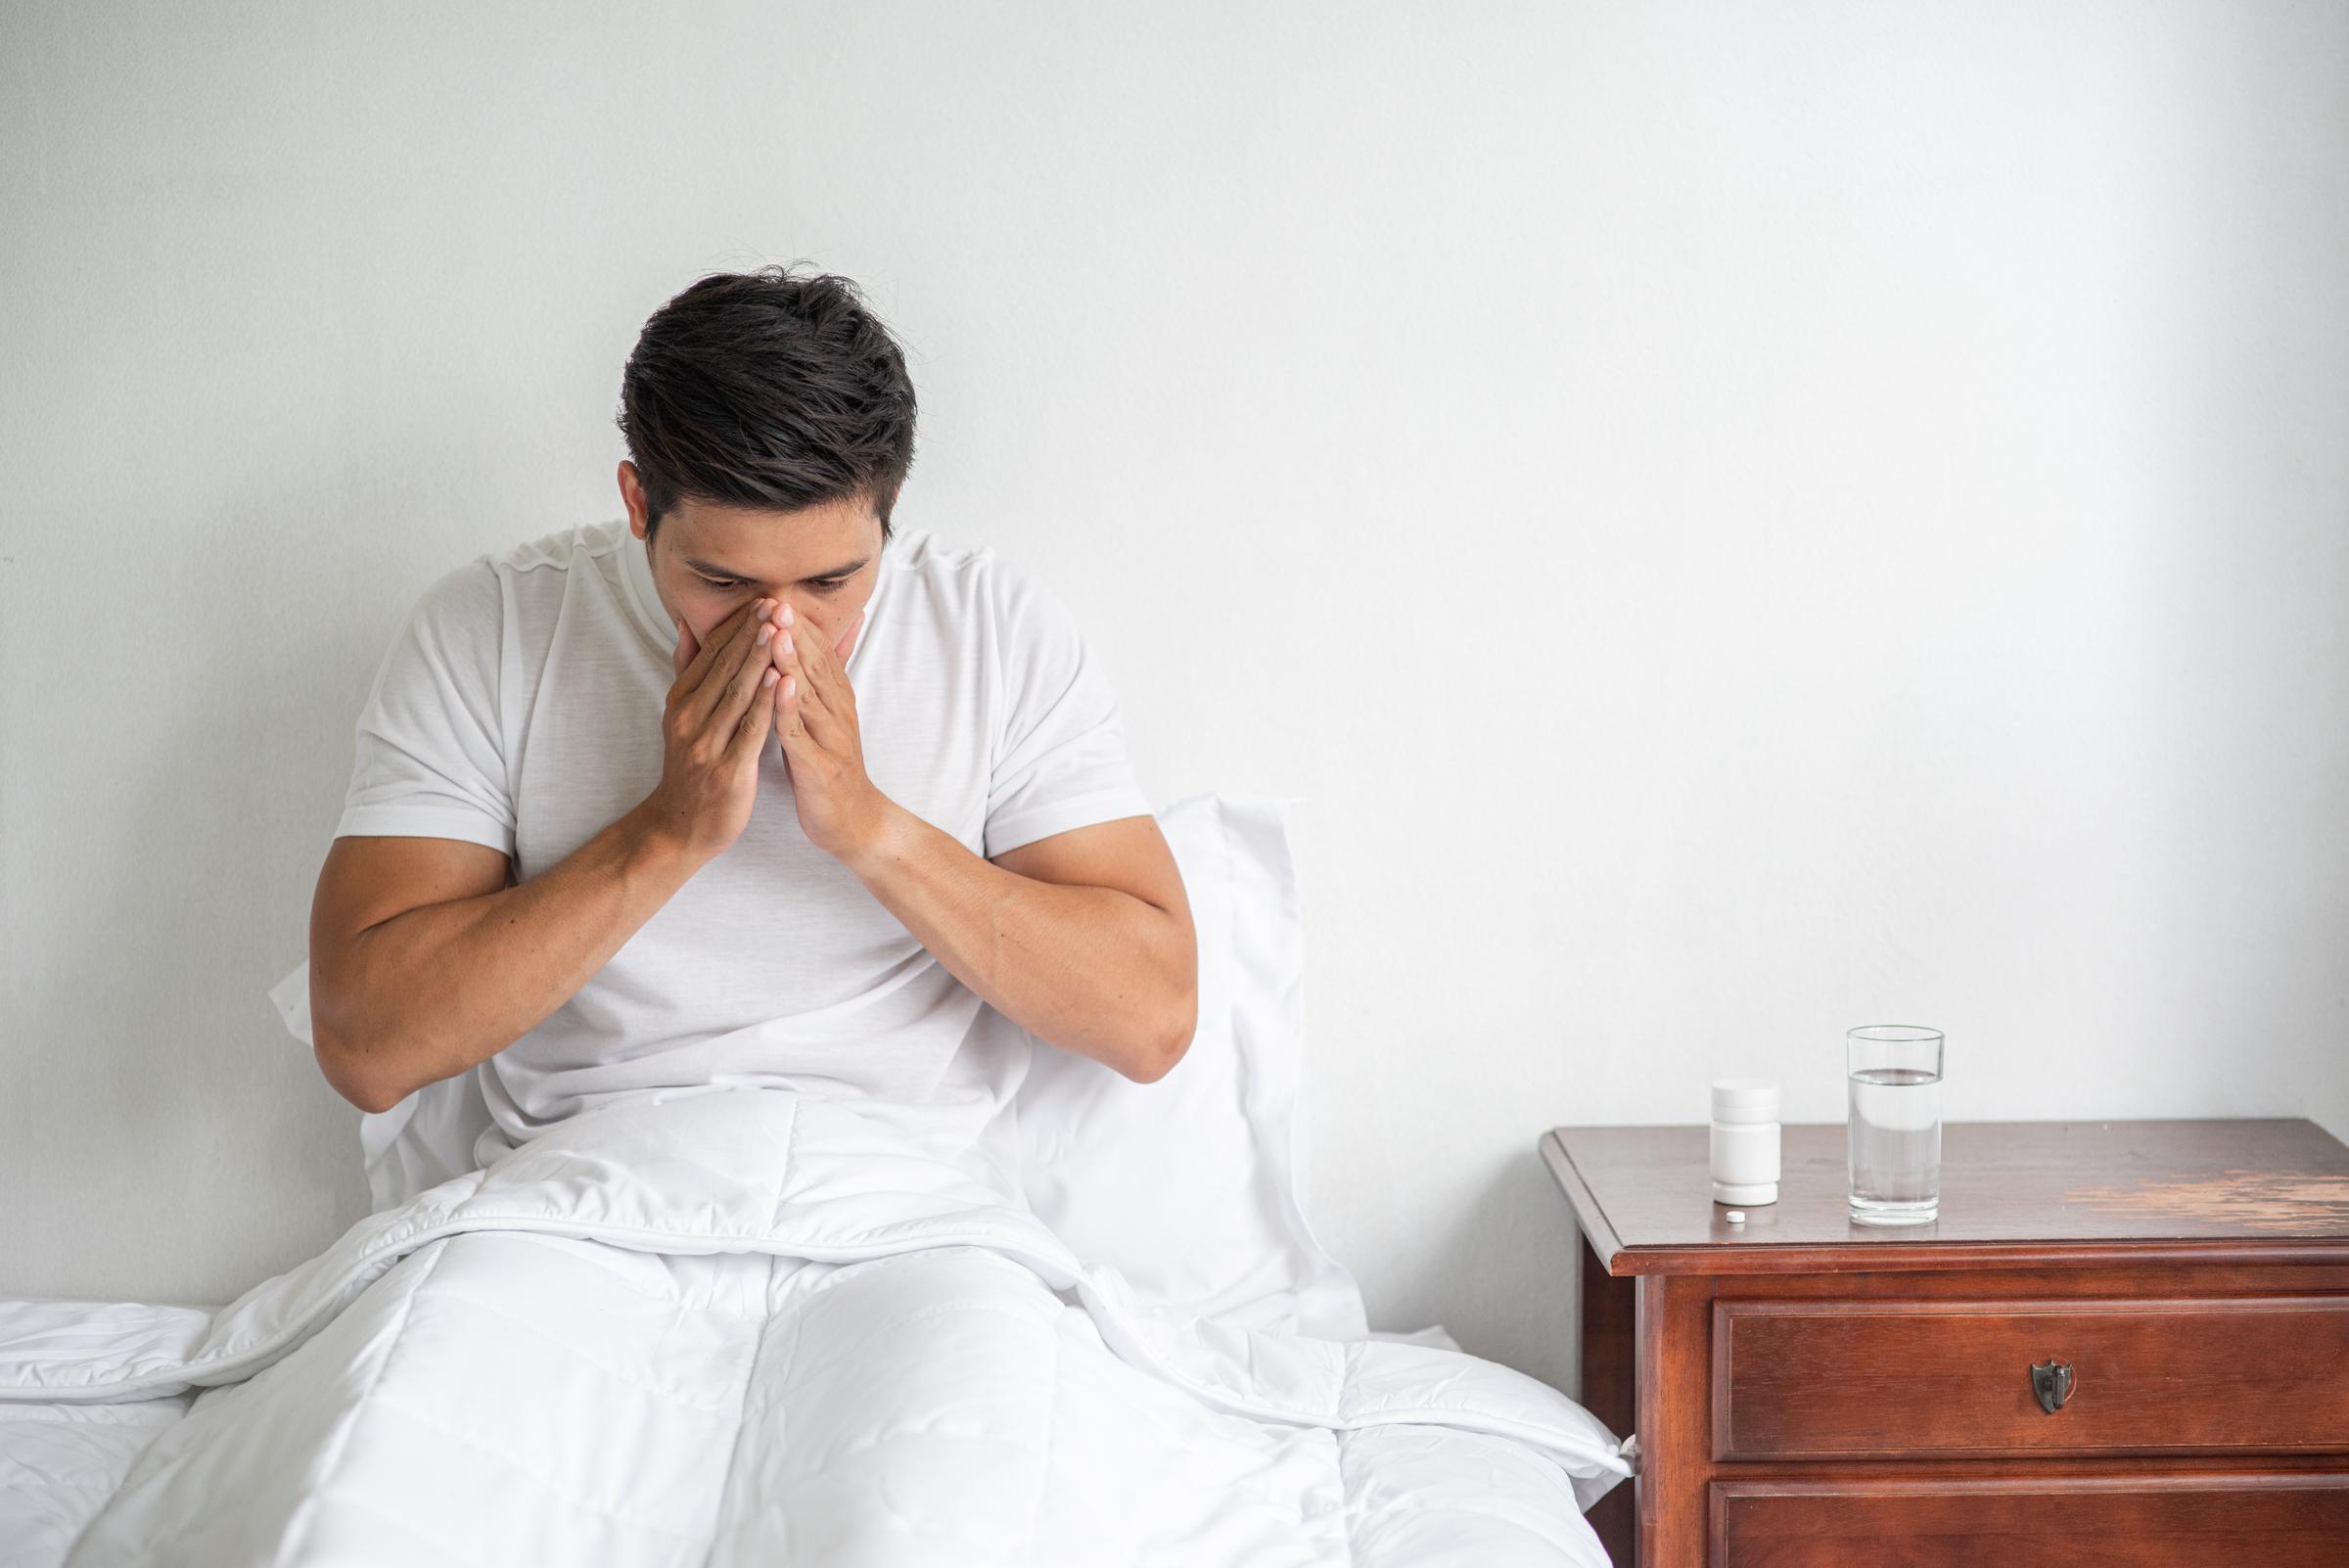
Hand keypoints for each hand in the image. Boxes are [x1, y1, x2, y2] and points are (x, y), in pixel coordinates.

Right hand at [638, 596, 781, 863]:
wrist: (680, 825)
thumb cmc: (690, 765)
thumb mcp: (681, 715)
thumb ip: (687, 670)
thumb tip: (684, 625)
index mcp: (681, 700)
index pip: (711, 654)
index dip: (737, 625)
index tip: (761, 597)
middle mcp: (690, 717)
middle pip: (724, 666)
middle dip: (751, 632)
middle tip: (775, 601)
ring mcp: (707, 742)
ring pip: (736, 692)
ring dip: (758, 658)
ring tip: (779, 628)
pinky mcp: (727, 768)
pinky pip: (749, 729)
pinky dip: (765, 702)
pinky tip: (780, 679)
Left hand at [769, 599, 886, 857]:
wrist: (852, 819)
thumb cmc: (831, 762)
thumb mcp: (830, 711)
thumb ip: (826, 671)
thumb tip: (836, 627)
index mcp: (835, 695)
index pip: (817, 650)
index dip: (797, 621)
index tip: (775, 590)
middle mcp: (836, 709)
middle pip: (814, 663)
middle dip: (793, 631)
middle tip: (775, 598)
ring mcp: (829, 736)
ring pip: (808, 693)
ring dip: (792, 662)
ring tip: (775, 632)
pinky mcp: (819, 764)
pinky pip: (802, 733)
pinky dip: (790, 709)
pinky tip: (780, 688)